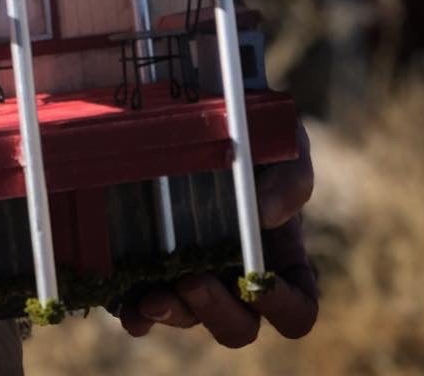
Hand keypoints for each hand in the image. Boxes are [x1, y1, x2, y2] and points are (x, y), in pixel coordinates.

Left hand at [119, 122, 317, 346]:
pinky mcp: (149, 262)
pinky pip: (143, 304)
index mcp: (276, 256)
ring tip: (152, 297)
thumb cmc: (246, 124)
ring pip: (188, 318)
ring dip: (174, 314)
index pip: (296, 309)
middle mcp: (234, 273)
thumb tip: (268, 215)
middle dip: (216, 313)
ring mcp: (190, 271)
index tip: (258, 284)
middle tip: (192, 281)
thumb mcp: (281, 138)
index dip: (282, 307)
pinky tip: (127, 308)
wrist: (191, 98)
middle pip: (238, 326)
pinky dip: (137, 313)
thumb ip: (291, 175)